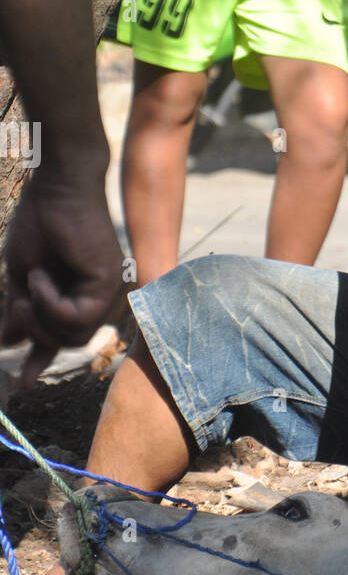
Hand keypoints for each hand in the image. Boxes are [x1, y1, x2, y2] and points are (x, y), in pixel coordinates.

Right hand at [1, 170, 122, 386]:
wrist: (53, 190)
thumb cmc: (38, 224)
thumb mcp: (21, 276)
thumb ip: (20, 310)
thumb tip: (6, 342)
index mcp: (76, 295)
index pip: (62, 335)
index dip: (40, 361)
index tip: (23, 385)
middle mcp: (96, 297)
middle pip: (65, 341)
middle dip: (34, 329)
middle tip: (19, 302)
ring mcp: (108, 292)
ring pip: (73, 336)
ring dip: (41, 316)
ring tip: (30, 286)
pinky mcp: (110, 283)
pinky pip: (77, 318)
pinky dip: (52, 303)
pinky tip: (42, 277)